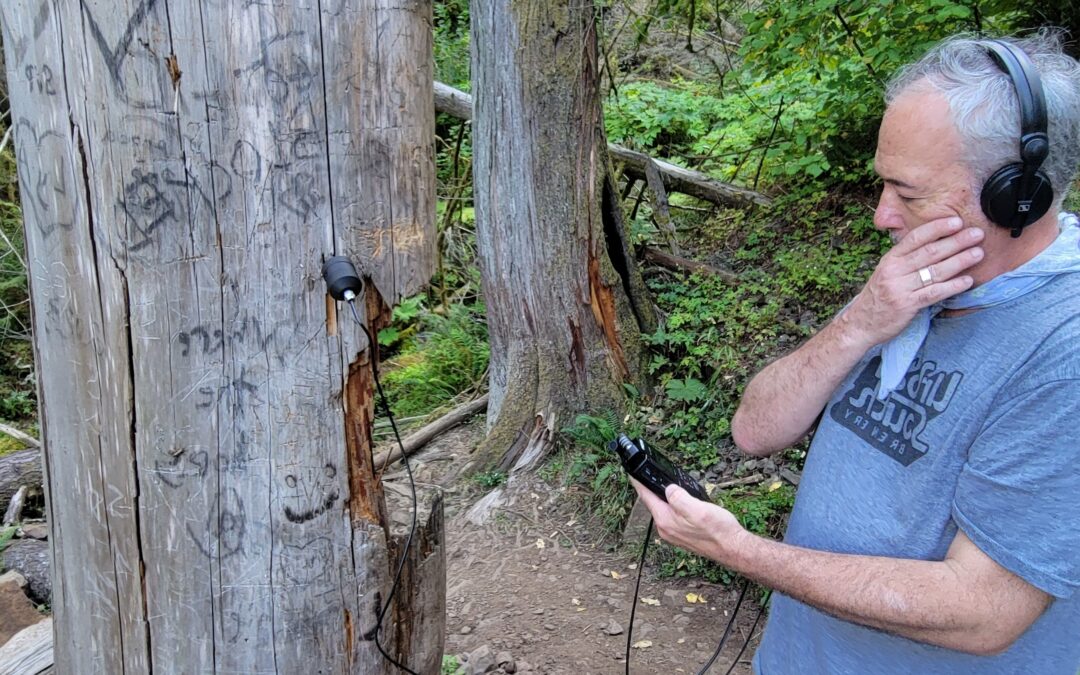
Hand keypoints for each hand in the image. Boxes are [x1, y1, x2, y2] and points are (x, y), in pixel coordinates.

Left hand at [630, 479, 745, 565]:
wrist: (732, 548)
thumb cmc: (717, 530)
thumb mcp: (696, 508)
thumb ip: (678, 497)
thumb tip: (668, 489)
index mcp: (665, 520)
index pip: (646, 497)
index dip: (639, 483)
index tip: (631, 473)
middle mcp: (666, 529)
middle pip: (653, 504)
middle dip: (651, 490)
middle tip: (648, 476)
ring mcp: (674, 534)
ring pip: (663, 510)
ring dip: (663, 498)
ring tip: (663, 486)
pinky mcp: (683, 536)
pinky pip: (672, 517)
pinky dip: (672, 507)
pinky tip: (680, 502)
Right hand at [842, 216, 983, 347]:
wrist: (860, 324)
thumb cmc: (878, 296)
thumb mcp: (886, 272)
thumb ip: (906, 259)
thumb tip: (934, 244)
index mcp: (890, 259)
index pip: (915, 238)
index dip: (937, 228)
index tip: (956, 221)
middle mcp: (894, 271)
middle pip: (929, 252)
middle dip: (956, 241)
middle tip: (977, 234)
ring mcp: (900, 288)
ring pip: (935, 271)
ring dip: (960, 261)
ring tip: (978, 253)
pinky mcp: (907, 305)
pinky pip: (934, 293)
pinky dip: (952, 286)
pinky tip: (967, 281)